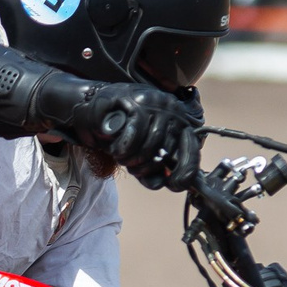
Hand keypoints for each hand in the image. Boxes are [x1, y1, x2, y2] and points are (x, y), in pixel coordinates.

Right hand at [79, 81, 202, 188]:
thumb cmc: (121, 133)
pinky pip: (134, 136)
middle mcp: (172, 109)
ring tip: (120, 155)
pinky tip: (115, 147)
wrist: (94, 110)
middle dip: (146, 167)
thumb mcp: (140, 154)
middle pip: (166, 151)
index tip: (175, 185)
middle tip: (131, 166)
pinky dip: (123, 148)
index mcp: (179, 121)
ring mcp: (156, 103)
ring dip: (132, 159)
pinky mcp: (136, 101)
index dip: (186, 169)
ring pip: (150, 145)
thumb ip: (153, 169)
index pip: (192, 147)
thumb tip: (163, 183)